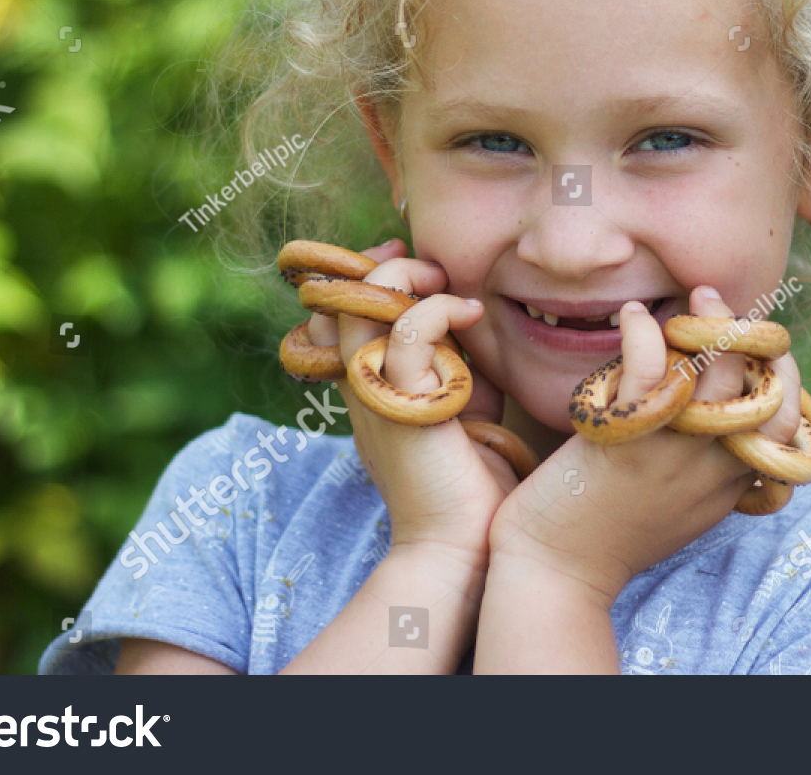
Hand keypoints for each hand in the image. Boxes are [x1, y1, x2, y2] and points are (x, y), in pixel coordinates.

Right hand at [310, 238, 516, 563]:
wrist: (462, 548)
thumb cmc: (472, 488)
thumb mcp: (462, 409)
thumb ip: (457, 366)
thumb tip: (473, 322)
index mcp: (367, 388)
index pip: (337, 313)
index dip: (366, 276)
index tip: (414, 263)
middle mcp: (359, 387)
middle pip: (338, 299)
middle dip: (383, 266)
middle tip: (432, 272)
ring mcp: (374, 395)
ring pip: (363, 303)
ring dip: (408, 279)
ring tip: (448, 287)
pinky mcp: (402, 405)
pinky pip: (409, 331)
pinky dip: (441, 309)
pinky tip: (471, 315)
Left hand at [486, 285, 802, 606]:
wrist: (555, 572)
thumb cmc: (609, 534)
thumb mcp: (681, 503)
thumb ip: (709, 462)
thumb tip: (723, 409)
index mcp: (731, 481)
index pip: (786, 416)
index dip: (779, 372)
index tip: (753, 343)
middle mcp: (713, 464)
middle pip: (760, 384)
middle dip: (750, 333)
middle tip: (718, 302)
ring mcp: (673, 450)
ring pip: (717, 369)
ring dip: (707, 320)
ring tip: (693, 297)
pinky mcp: (627, 437)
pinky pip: (650, 367)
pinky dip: (644, 331)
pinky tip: (633, 316)